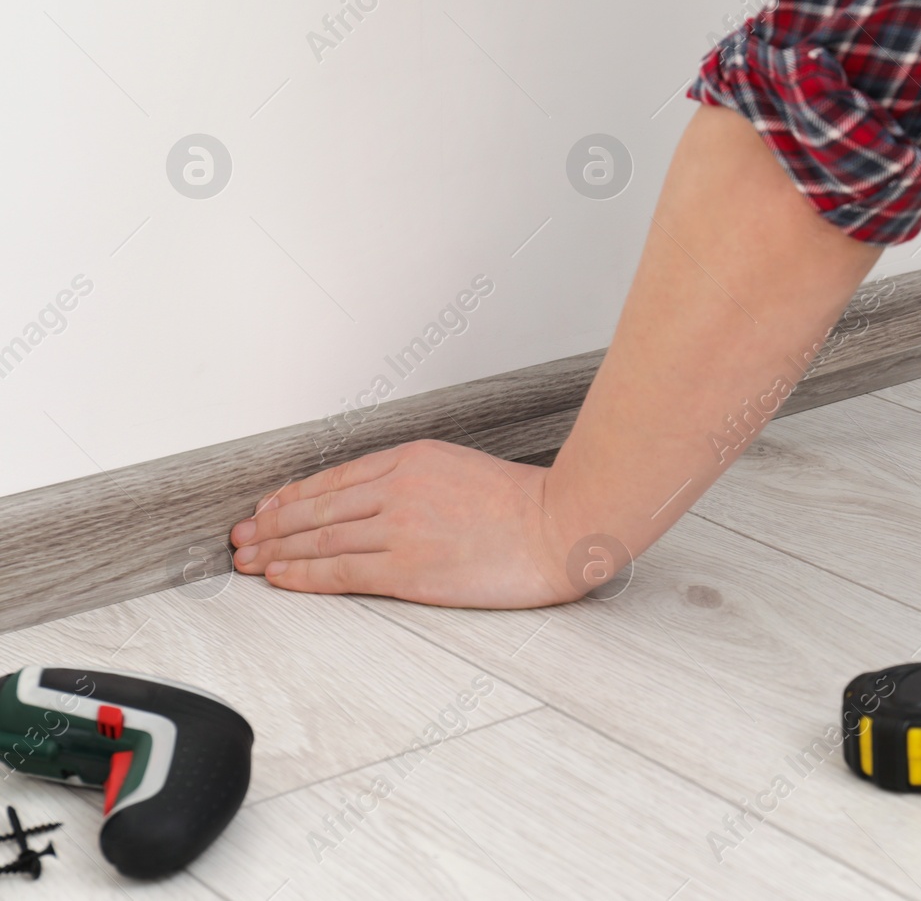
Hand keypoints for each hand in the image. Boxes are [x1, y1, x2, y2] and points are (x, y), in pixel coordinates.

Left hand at [229, 440, 597, 607]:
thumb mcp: (466, 471)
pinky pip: (339, 571)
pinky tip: (280, 578)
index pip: (336, 478)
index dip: (293, 496)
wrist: (563, 526)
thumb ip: (422, 482)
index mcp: (414, 459)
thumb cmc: (529, 506)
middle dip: (270, 523)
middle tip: (240, 537)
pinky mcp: (409, 568)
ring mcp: (401, 528)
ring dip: (275, 550)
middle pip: (317, 507)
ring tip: (247, 560)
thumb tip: (385, 503)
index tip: (267, 509)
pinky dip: (302, 574)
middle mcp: (400, 488)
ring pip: (319, 538)